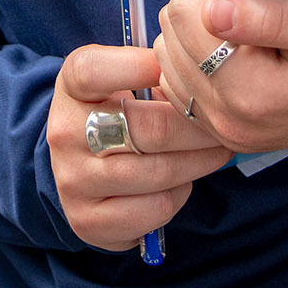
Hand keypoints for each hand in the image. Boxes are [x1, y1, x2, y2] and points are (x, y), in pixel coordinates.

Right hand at [46, 44, 233, 250]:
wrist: (80, 168)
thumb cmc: (116, 112)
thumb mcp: (119, 79)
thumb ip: (152, 69)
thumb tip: (203, 69)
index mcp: (70, 87)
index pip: (92, 71)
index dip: (137, 66)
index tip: (173, 67)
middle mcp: (63, 133)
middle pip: (145, 128)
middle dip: (196, 127)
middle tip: (224, 123)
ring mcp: (73, 180)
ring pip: (158, 172)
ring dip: (199, 162)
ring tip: (215, 151)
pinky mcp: (89, 221)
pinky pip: (156, 208)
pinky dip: (179, 194)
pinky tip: (180, 182)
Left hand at [152, 0, 287, 155]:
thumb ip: (273, 17)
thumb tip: (212, 10)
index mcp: (253, 95)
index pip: (185, 15)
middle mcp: (231, 122)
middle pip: (171, 36)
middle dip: (206, 10)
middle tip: (261, 10)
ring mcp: (226, 132)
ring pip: (170, 57)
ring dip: (202, 35)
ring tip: (255, 32)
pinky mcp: (227, 130)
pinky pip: (181, 82)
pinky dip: (201, 58)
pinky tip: (242, 52)